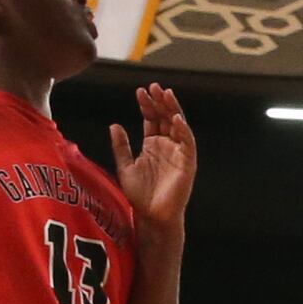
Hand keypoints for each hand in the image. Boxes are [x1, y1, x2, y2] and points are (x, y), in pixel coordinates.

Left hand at [110, 84, 195, 233]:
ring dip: (173, 109)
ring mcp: (178, 153)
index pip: (152, 119)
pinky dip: (184, 130)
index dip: (147, 105)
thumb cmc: (140, 196)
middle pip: (165, 117)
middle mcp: (167, 146)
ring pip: (178, 125)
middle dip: (160, 102)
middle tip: (153, 87)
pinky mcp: (187, 162)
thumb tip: (114, 125)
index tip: (139, 92)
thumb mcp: (125, 167)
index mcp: (153, 145)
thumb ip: (121, 147)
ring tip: (166, 94)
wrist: (152, 216)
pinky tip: (176, 119)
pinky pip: (188, 143)